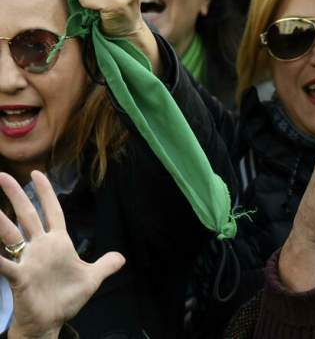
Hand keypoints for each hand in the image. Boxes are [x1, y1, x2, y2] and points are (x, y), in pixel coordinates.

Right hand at [0, 171, 124, 338]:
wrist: (51, 322)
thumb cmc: (66, 299)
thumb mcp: (92, 278)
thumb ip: (105, 265)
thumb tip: (121, 257)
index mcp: (58, 243)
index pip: (52, 211)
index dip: (46, 192)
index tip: (38, 173)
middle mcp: (40, 247)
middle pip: (28, 216)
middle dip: (17, 196)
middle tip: (3, 176)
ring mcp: (28, 261)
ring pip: (11, 236)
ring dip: (1, 222)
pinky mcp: (20, 278)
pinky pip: (4, 265)